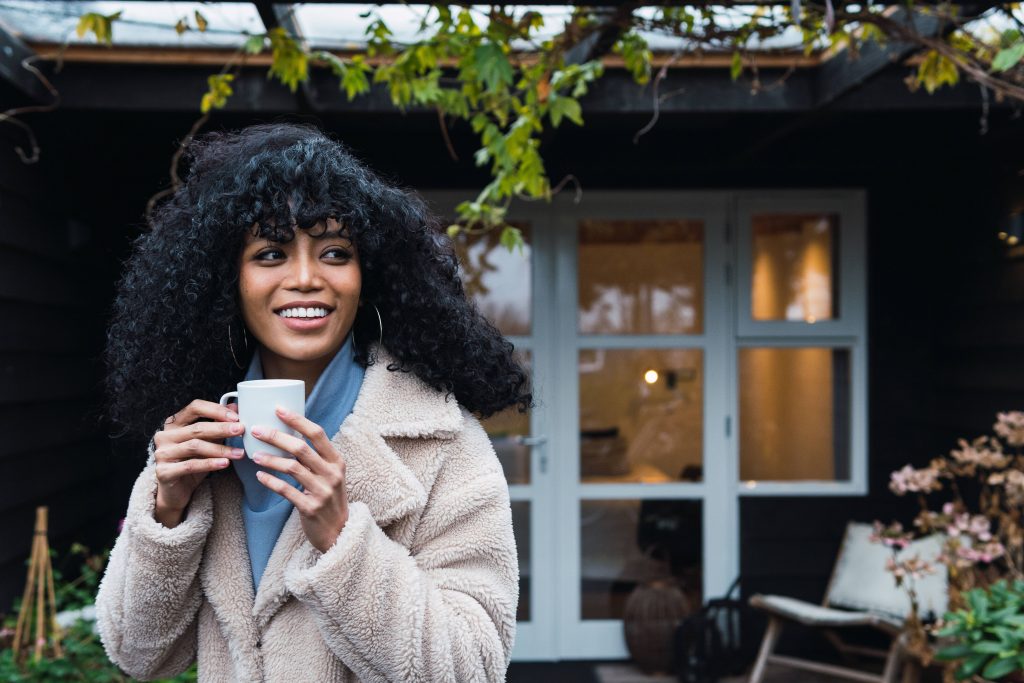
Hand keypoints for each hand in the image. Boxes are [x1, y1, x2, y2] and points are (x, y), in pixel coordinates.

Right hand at [153, 399, 245, 526]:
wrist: (175, 492)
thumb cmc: (192, 462)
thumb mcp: (207, 442)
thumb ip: (217, 424)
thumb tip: (235, 408)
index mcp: (174, 423)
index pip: (195, 408)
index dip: (216, 410)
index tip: (236, 417)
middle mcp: (165, 436)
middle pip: (197, 428)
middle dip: (222, 428)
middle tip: (241, 430)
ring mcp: (162, 453)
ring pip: (195, 446)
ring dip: (220, 449)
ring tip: (239, 452)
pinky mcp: (163, 471)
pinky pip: (190, 465)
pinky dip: (210, 464)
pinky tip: (225, 463)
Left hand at [250, 407, 347, 552]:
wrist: (339, 532)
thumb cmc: (329, 498)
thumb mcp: (330, 475)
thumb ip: (315, 458)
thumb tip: (288, 434)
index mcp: (337, 461)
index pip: (318, 434)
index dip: (297, 420)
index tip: (278, 409)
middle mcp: (332, 474)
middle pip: (301, 448)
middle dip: (276, 436)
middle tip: (256, 429)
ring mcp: (322, 491)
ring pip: (292, 468)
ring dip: (270, 459)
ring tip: (254, 454)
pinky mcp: (310, 508)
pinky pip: (286, 491)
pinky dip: (271, 482)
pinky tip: (259, 476)